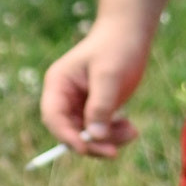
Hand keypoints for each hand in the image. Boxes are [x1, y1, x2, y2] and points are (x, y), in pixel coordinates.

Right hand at [39, 17, 152, 156]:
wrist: (130, 33)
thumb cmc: (116, 47)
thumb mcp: (109, 75)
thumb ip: (101, 105)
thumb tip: (94, 136)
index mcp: (58, 84)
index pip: (53, 117)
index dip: (66, 136)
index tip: (85, 148)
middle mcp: (65, 96)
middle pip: (69, 131)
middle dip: (92, 143)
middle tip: (114, 152)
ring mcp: (80, 104)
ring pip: (87, 135)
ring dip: (108, 139)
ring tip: (132, 131)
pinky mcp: (96, 108)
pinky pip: (100, 130)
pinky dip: (115, 133)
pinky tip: (131, 127)